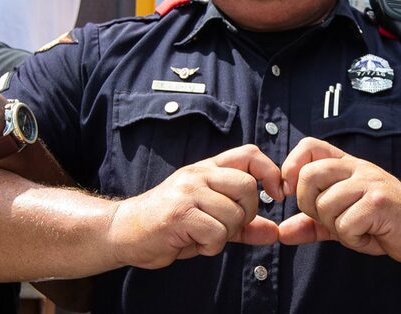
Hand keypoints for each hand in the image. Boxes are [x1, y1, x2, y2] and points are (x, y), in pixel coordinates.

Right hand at [108, 144, 282, 268]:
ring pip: (234, 214)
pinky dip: (211, 246)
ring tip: (204, 235)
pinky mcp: (180, 213)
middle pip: (248, 186)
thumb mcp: (209, 218)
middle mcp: (199, 175)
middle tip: (229, 225)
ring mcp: (188, 191)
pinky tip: (194, 243)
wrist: (123, 231)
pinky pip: (217, 233)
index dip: (270, 171)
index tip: (276, 194)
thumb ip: (243, 224)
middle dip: (247, 213)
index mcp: (207, 169)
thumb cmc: (169, 224)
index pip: (250, 153)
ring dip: (225, 234)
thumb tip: (274, 232)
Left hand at [277, 137, 400, 263]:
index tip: (291, 193)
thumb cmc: (384, 223)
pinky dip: (354, 240)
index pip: (309, 146)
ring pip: (325, 205)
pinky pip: (346, 226)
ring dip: (337, 228)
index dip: (291, 166)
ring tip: (359, 229)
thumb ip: (311, 224)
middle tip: (330, 219)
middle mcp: (356, 168)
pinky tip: (371, 236)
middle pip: (309, 175)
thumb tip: (282, 232)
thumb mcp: (342, 220)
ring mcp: (369, 182)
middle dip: (310, 206)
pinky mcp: (379, 202)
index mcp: (346, 166)